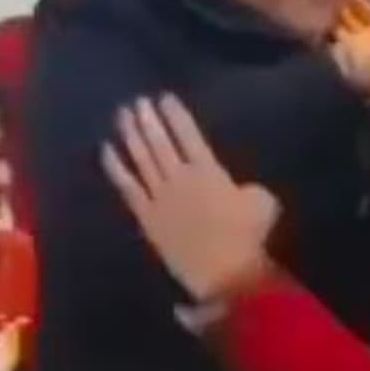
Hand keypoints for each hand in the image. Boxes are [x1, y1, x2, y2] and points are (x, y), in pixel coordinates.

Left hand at [103, 95, 279, 302]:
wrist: (225, 274)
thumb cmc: (248, 237)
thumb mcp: (262, 201)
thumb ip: (246, 187)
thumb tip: (237, 188)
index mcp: (208, 170)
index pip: (188, 134)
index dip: (175, 114)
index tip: (164, 97)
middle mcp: (179, 178)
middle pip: (159, 141)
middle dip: (148, 119)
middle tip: (138, 101)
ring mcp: (159, 197)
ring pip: (141, 158)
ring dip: (131, 134)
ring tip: (122, 115)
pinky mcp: (146, 217)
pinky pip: (126, 187)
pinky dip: (115, 167)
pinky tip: (107, 150)